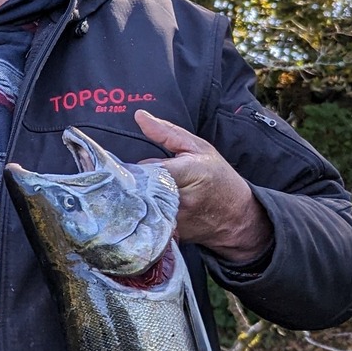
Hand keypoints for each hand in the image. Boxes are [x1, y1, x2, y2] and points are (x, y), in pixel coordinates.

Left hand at [134, 110, 271, 266]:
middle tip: (116, 177)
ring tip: (129, 191)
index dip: (132, 167)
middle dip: (127, 182)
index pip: (149, 169)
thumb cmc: (217, 178)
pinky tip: (137, 207)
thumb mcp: (198, 148)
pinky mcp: (168, 234)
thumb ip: (167, 132)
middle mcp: (181, 199)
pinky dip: (137, 213)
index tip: (119, 164)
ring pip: (138, 206)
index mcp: (190, 172)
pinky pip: (143, 220)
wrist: (236, 218)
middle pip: (139, 188)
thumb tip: (139, 116)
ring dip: (130, 198)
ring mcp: (174, 220)